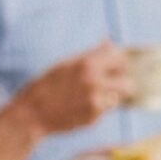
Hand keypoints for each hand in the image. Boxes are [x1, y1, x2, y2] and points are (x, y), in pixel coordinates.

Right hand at [12, 44, 130, 137]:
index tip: (116, 64)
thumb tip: (109, 41)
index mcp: (87, 63)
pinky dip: (100, 107)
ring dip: (111, 95)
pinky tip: (83, 105)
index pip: (120, 58)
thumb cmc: (47, 85)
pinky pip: (106, 109)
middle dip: (121, 81)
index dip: (120, 61)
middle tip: (112, 82)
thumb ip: (91, 54)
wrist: (33, 113)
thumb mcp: (66, 63)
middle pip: (127, 81)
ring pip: (119, 97)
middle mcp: (95, 82)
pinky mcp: (95, 117)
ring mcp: (96, 101)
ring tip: (93, 94)